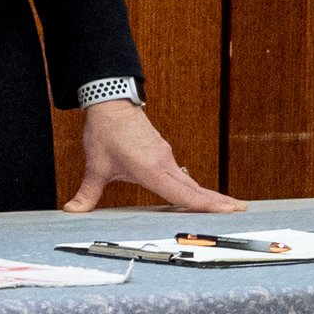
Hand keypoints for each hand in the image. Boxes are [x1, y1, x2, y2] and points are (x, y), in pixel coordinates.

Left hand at [65, 97, 236, 214]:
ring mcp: (166, 157)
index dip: (205, 205)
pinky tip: (198, 197)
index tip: (227, 210)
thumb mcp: (95, 165)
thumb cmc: (106, 131)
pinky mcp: (163, 153)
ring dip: (208, 195)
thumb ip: (87, 192)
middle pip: (195, 188)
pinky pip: (182, 175)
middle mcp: (164, 163)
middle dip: (218, 201)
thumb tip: (72, 210)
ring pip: (190, 182)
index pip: (183, 193)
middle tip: (241, 210)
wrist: (111, 102)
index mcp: (151, 169)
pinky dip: (194, 188)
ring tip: (227, 208)